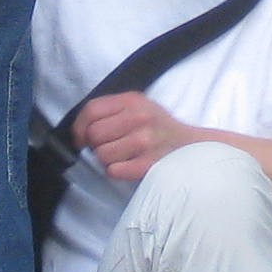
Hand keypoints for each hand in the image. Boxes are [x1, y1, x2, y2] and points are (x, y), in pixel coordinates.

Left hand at [72, 90, 202, 184]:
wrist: (192, 146)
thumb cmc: (159, 127)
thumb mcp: (139, 106)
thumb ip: (112, 111)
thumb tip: (80, 131)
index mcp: (132, 100)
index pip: (91, 110)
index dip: (79, 128)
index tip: (81, 139)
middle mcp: (139, 118)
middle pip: (94, 134)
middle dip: (95, 145)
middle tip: (108, 147)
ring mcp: (145, 141)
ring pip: (102, 155)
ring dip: (107, 160)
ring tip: (122, 156)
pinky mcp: (148, 164)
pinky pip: (114, 171)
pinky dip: (117, 171)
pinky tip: (129, 165)